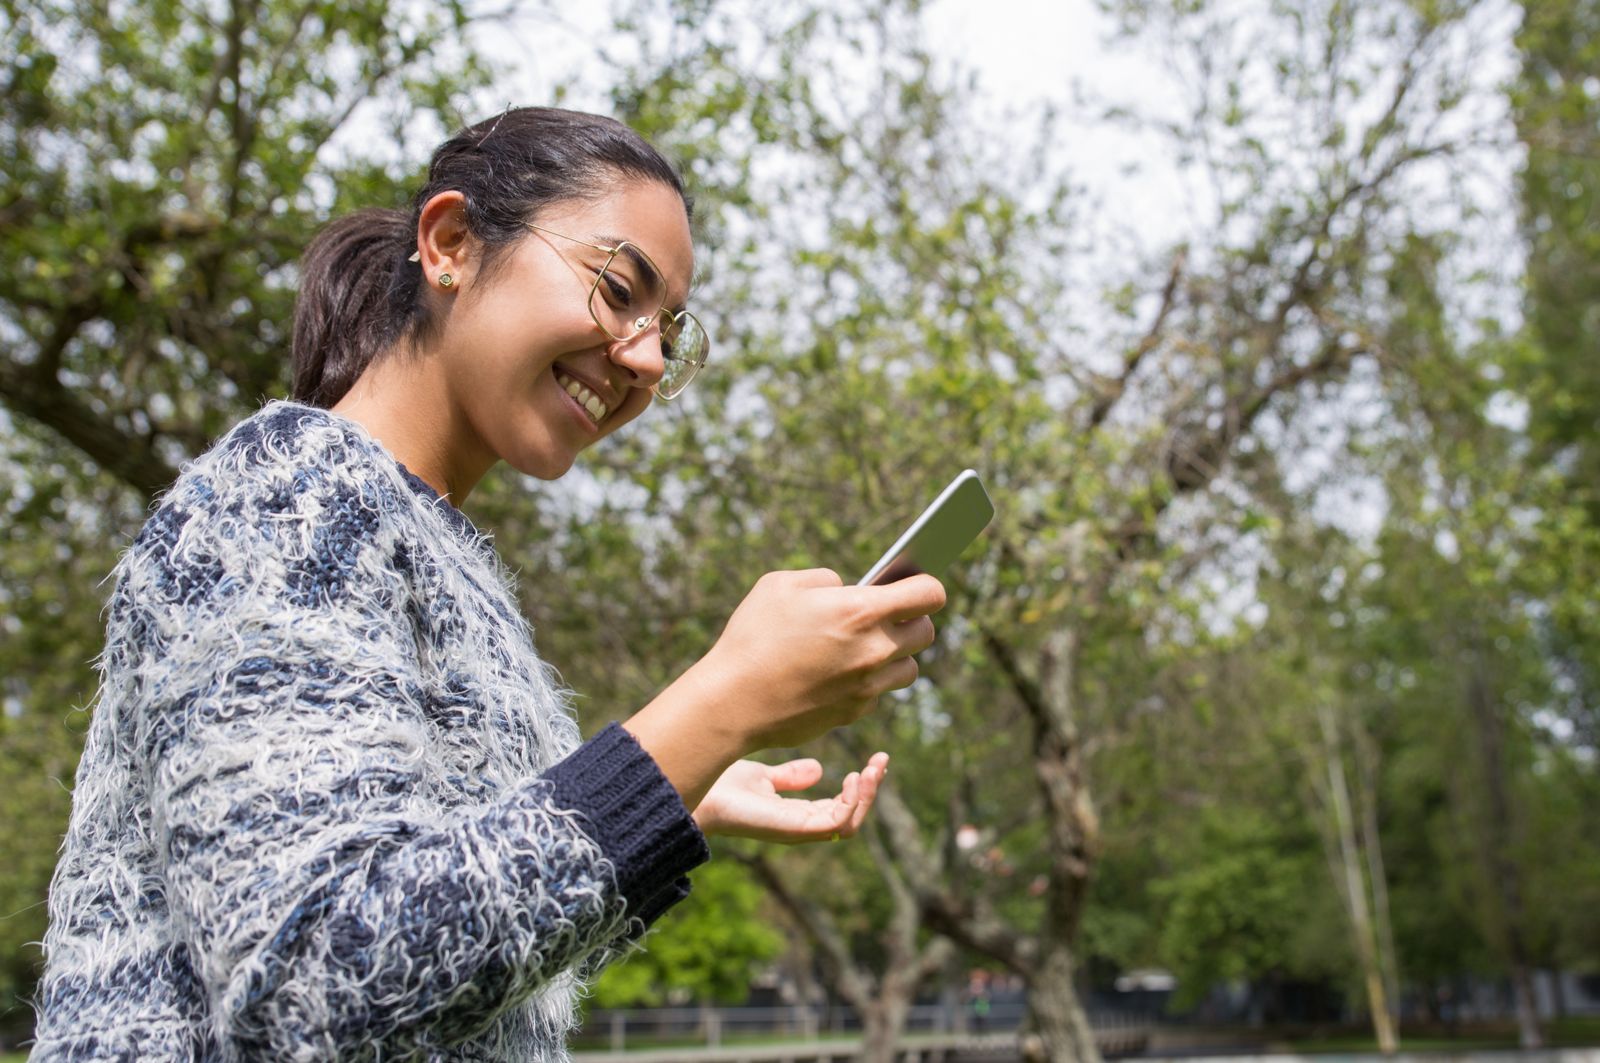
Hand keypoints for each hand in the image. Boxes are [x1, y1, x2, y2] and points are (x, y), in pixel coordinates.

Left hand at [693, 752, 889, 843]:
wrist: (698, 793)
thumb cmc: (721, 788)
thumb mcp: (762, 776)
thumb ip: (789, 776)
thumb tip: (819, 770)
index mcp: (796, 815)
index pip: (839, 808)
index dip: (860, 787)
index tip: (873, 761)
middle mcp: (801, 826)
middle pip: (850, 816)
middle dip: (870, 790)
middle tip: (881, 761)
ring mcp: (799, 830)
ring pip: (849, 823)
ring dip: (866, 796)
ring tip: (872, 769)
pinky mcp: (795, 829)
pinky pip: (837, 824)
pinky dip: (852, 803)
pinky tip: (854, 778)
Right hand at [698, 569, 945, 753]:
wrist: (733, 701)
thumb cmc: (752, 636)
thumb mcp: (780, 585)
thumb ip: (824, 580)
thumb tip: (846, 589)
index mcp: (861, 611)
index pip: (929, 594)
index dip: (926, 585)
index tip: (913, 584)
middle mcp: (874, 651)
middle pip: (926, 632)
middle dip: (912, 620)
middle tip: (887, 615)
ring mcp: (867, 687)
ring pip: (909, 669)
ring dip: (895, 655)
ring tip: (866, 646)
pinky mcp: (854, 713)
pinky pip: (877, 693)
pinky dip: (867, 682)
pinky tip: (839, 673)